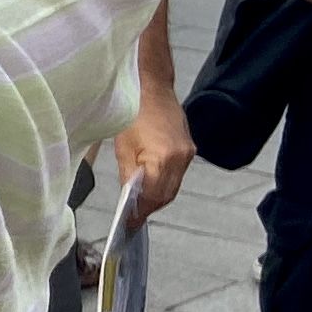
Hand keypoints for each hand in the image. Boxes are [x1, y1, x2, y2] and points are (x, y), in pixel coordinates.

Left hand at [115, 85, 192, 214]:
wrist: (152, 88)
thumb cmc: (132, 113)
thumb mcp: (123, 146)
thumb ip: (128, 174)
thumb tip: (128, 198)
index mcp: (162, 158)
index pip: (153, 195)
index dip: (140, 211)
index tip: (129, 224)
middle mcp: (180, 159)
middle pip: (166, 195)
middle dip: (149, 208)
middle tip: (133, 218)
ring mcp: (188, 154)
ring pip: (173, 187)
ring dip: (157, 197)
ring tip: (139, 205)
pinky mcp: (189, 149)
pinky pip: (177, 175)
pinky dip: (164, 184)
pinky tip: (149, 185)